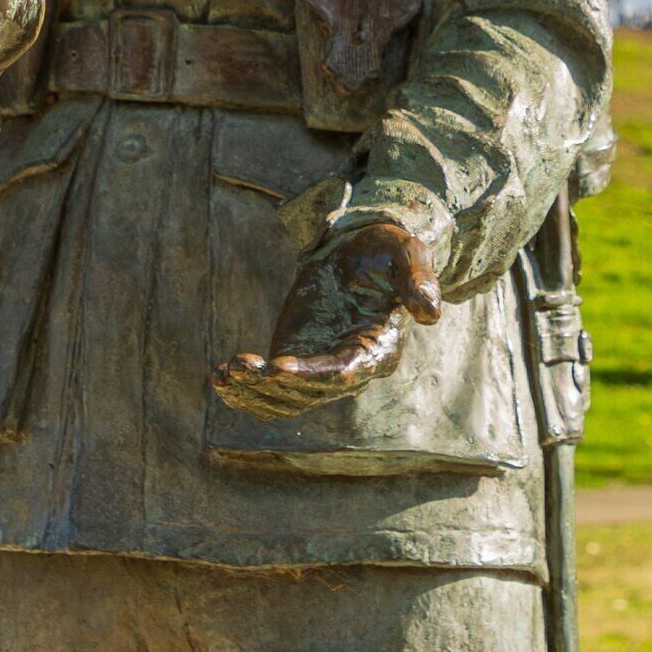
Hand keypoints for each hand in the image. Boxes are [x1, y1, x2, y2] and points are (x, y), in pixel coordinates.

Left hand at [209, 221, 443, 418]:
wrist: (363, 252)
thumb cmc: (387, 251)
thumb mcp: (405, 254)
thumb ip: (418, 280)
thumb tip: (431, 313)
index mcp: (377, 348)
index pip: (344, 371)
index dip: (311, 374)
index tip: (277, 367)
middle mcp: (350, 368)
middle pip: (308, 391)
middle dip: (271, 385)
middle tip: (237, 366)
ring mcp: (320, 369)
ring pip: (286, 400)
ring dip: (253, 393)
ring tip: (223, 373)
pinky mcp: (297, 361)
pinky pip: (272, 392)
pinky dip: (246, 393)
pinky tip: (219, 378)